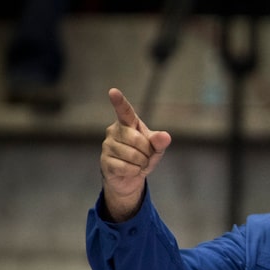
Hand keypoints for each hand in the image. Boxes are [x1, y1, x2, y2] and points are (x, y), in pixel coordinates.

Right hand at [99, 87, 171, 220]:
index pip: (124, 110)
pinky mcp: (104, 161)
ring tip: (138, 163)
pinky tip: (131, 170)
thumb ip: (159, 142)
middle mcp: (114, 131)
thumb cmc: (143, 156)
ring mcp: (107, 146)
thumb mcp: (156, 149)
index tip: (113, 91)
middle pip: (136, 139)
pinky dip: (134, 171)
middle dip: (147, 151)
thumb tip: (165, 136)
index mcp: (128, 123)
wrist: (131, 177)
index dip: (119, 101)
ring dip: (141, 163)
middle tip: (145, 156)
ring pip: (132, 155)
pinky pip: (126, 167)